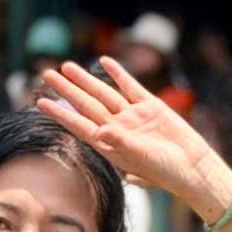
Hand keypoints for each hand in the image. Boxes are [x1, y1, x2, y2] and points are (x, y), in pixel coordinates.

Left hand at [39, 57, 218, 198]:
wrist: (191, 166)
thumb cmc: (164, 170)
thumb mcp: (140, 158)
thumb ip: (120, 142)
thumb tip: (101, 131)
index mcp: (109, 144)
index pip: (78, 124)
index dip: (59, 113)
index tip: (40, 102)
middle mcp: (116, 128)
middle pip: (86, 104)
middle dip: (67, 89)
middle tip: (46, 74)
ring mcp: (132, 116)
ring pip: (104, 93)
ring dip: (86, 80)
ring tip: (67, 67)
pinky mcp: (150, 106)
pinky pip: (129, 86)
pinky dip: (118, 74)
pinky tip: (104, 61)